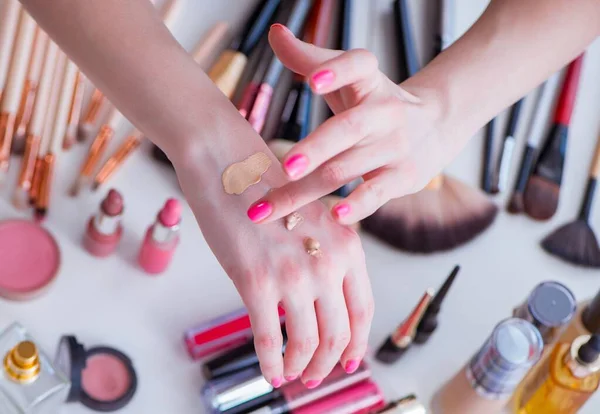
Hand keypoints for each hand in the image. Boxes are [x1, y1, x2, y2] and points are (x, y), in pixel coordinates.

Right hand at [175, 155, 373, 387]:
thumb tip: (325, 301)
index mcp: (348, 245)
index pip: (363, 310)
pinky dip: (271, 363)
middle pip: (339, 333)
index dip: (357, 344)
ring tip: (292, 375)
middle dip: (328, 363)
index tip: (348, 361)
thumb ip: (328, 255)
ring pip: (308, 343)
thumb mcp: (315, 219)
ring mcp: (294, 273)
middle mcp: (328, 262)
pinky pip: (269, 339)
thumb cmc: (267, 190)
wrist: (228, 163)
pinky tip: (270, 372)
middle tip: (315, 376)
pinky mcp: (256, 281)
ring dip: (302, 368)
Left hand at [247, 24, 453, 225]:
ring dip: (311, 189)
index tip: (312, 81)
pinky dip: (358, 206)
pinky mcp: (404, 176)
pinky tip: (335, 216)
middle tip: (287, 167)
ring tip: (276, 205)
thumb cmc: (376, 102)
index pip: (356, 65)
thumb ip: (310, 58)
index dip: (336, 71)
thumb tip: (275, 33)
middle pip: (347, 129)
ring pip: (349, 168)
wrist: (435, 124)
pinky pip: (378, 192)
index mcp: (368, 80)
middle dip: (315, 149)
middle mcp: (384, 111)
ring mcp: (396, 146)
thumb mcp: (350, 77)